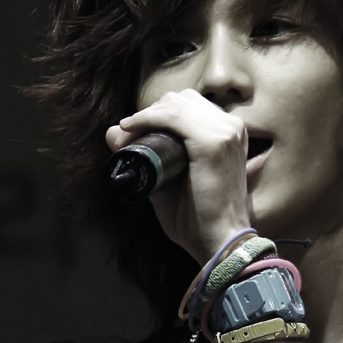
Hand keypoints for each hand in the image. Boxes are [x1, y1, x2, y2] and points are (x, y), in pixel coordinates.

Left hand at [106, 90, 250, 263]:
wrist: (221, 242)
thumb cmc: (199, 220)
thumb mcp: (168, 182)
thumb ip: (145, 157)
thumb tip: (111, 132)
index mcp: (229, 135)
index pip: (190, 106)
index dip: (159, 113)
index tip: (135, 131)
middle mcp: (231, 128)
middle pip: (183, 99)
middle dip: (153, 111)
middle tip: (130, 133)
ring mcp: (224, 132)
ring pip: (176, 103)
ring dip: (147, 114)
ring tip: (128, 132)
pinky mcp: (214, 142)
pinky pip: (173, 116)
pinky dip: (147, 118)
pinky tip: (130, 128)